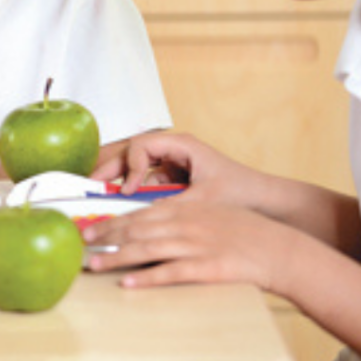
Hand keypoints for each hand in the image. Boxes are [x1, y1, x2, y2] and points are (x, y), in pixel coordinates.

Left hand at [84, 199, 291, 292]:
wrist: (282, 250)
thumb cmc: (246, 234)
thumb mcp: (211, 215)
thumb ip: (180, 218)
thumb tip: (149, 228)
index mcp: (187, 209)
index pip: (140, 214)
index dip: (111, 221)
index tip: (89, 228)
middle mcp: (187, 224)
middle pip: (137, 229)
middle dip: (106, 237)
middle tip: (81, 244)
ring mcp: (197, 245)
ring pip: (148, 249)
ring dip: (117, 257)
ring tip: (94, 264)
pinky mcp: (209, 267)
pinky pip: (172, 272)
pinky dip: (148, 277)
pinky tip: (128, 282)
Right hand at [90, 130, 263, 205]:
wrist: (269, 203)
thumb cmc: (243, 193)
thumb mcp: (202, 200)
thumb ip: (168, 204)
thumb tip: (138, 216)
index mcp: (181, 144)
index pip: (141, 146)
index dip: (130, 167)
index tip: (127, 190)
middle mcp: (174, 149)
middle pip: (132, 150)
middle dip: (110, 166)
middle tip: (91, 182)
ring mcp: (173, 163)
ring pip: (136, 165)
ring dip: (119, 177)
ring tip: (99, 191)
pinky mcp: (174, 178)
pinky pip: (147, 180)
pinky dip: (134, 189)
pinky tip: (123, 203)